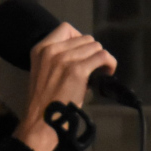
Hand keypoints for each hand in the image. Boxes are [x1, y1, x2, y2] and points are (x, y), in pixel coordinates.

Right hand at [15, 24, 119, 150]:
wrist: (41, 122)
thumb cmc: (44, 103)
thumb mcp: (44, 72)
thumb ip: (58, 59)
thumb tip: (84, 56)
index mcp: (40, 49)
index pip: (66, 28)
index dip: (79, 38)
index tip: (83, 53)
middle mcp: (52, 50)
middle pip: (84, 38)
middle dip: (92, 51)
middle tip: (93, 67)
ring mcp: (65, 59)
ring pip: (95, 46)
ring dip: (101, 58)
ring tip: (100, 72)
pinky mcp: (78, 70)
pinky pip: (102, 57)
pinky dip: (109, 63)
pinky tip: (107, 73)